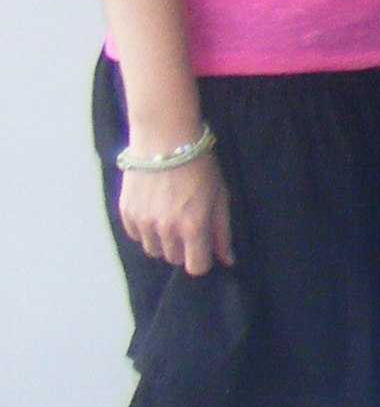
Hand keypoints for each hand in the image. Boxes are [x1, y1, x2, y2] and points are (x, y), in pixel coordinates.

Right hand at [117, 148, 232, 274]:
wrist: (164, 140)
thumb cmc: (200, 167)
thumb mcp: (219, 197)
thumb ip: (221, 232)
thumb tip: (226, 259)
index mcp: (193, 227)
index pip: (195, 267)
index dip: (202, 260)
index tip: (205, 248)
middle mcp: (165, 229)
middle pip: (174, 259)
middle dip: (184, 248)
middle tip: (189, 224)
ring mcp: (142, 222)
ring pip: (153, 250)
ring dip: (164, 241)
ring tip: (171, 216)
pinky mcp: (126, 212)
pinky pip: (136, 236)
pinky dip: (146, 230)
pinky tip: (154, 211)